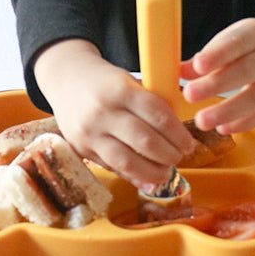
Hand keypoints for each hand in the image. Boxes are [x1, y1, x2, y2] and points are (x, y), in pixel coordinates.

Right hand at [34, 40, 194, 188]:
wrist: (65, 78)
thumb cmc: (106, 81)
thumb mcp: (129, 83)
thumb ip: (151, 106)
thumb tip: (177, 136)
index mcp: (120, 90)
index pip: (158, 115)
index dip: (178, 134)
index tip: (189, 143)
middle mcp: (103, 112)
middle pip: (145, 141)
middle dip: (170, 154)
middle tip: (181, 156)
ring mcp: (89, 133)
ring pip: (127, 161)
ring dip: (153, 171)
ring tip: (166, 171)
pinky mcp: (80, 148)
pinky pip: (111, 167)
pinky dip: (133, 176)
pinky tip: (147, 178)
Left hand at [180, 19, 254, 133]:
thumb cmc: (249, 45)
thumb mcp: (230, 40)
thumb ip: (206, 57)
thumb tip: (179, 72)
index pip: (238, 42)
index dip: (218, 54)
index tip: (197, 65)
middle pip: (247, 71)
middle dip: (216, 85)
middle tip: (189, 95)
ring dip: (227, 111)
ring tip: (202, 120)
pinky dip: (243, 123)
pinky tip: (223, 128)